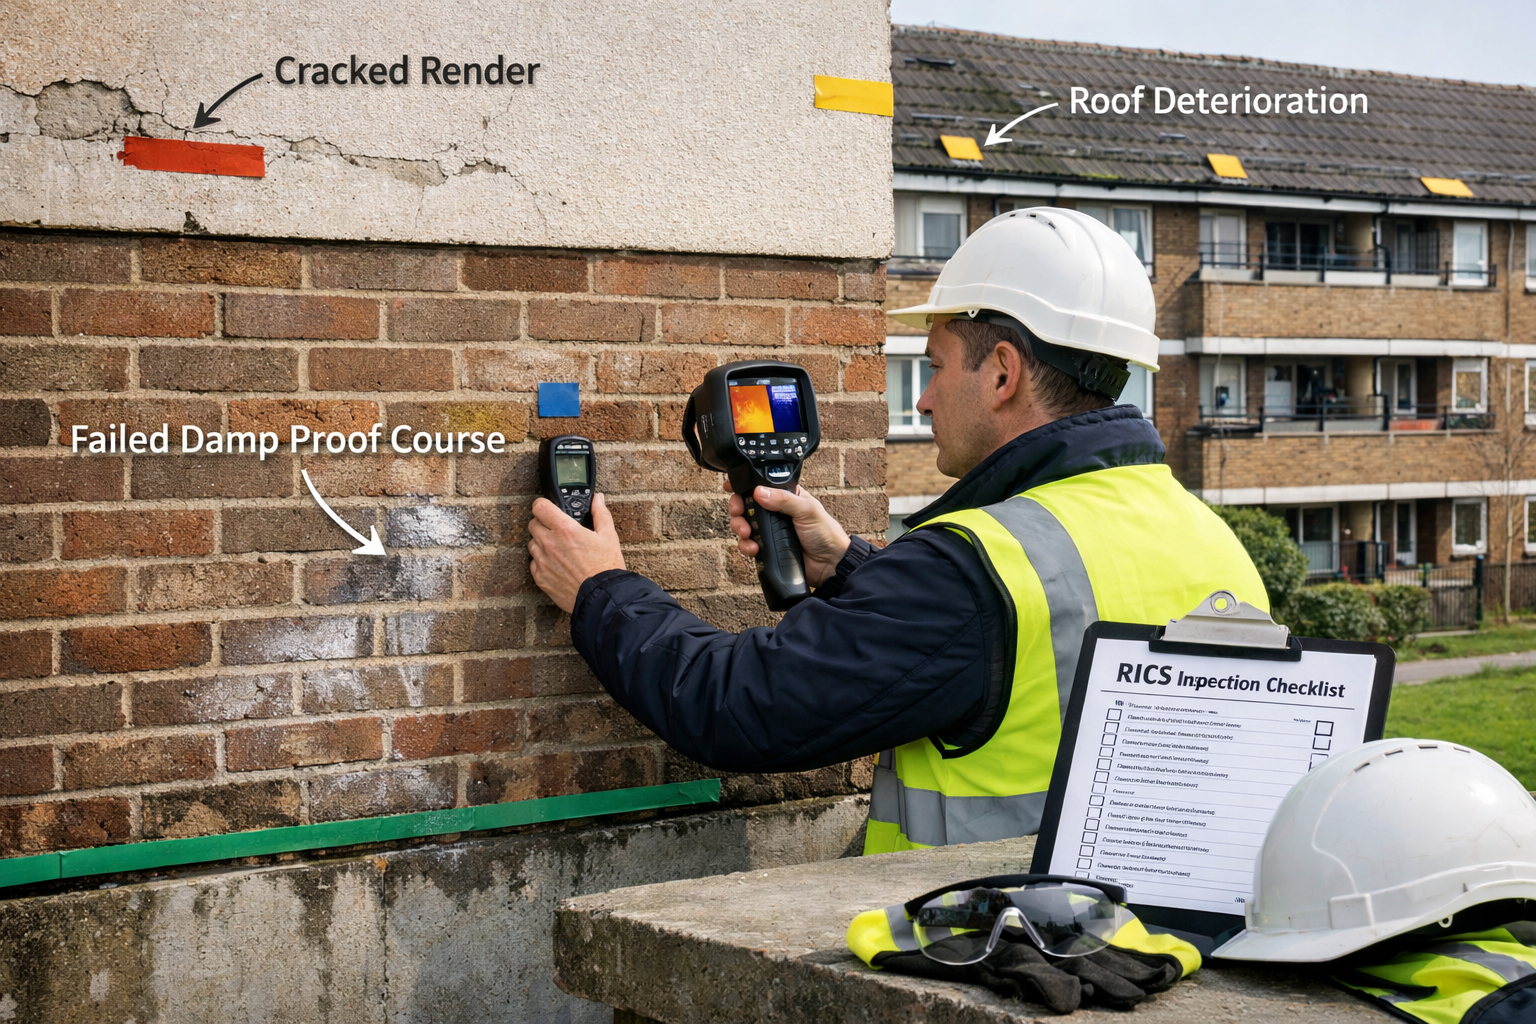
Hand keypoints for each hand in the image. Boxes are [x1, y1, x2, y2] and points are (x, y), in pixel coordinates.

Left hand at [528, 494, 625, 613]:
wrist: (602, 597)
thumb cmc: (606, 567)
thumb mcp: (609, 536)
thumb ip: (600, 514)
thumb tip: (598, 500)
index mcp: (565, 529)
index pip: (539, 507)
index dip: (543, 505)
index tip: (548, 508)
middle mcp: (549, 543)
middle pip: (533, 524)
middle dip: (543, 524)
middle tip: (556, 530)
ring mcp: (543, 562)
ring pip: (532, 544)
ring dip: (541, 543)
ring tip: (558, 549)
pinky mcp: (541, 578)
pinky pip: (533, 564)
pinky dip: (541, 562)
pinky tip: (556, 565)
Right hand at [726, 481, 850, 588]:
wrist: (829, 565)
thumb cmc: (825, 533)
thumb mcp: (807, 510)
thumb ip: (784, 500)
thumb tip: (759, 492)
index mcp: (786, 497)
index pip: (760, 487)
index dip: (744, 486)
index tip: (731, 487)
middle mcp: (775, 513)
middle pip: (746, 506)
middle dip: (737, 509)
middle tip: (738, 512)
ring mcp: (770, 531)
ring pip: (744, 525)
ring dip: (739, 527)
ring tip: (746, 533)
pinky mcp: (767, 548)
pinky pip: (748, 545)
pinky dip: (746, 546)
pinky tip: (753, 548)